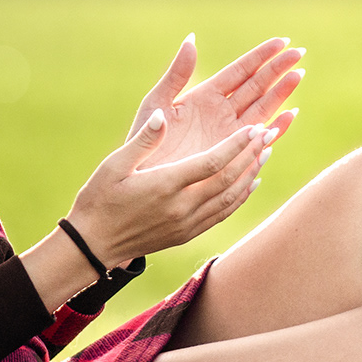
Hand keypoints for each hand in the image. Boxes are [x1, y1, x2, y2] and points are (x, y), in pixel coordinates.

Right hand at [68, 104, 289, 267]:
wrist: (92, 245)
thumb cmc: (99, 200)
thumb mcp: (114, 165)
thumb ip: (143, 140)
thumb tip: (163, 116)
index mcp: (164, 186)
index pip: (211, 163)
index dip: (236, 145)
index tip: (255, 128)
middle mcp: (181, 207)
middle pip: (228, 180)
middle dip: (251, 155)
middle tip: (269, 133)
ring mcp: (186, 224)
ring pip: (230, 198)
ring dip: (251, 174)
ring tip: (266, 153)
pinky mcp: (187, 235)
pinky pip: (222, 214)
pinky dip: (241, 197)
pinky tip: (250, 183)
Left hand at [126, 36, 304, 172]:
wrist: (143, 178)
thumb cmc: (144, 140)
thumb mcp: (156, 103)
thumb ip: (177, 74)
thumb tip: (191, 39)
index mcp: (205, 95)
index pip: (240, 70)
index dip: (261, 56)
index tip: (282, 42)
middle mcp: (222, 112)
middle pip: (257, 85)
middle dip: (278, 69)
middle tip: (300, 53)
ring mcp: (230, 133)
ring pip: (263, 108)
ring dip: (282, 92)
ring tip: (299, 75)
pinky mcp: (234, 153)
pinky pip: (261, 138)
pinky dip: (277, 128)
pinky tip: (290, 115)